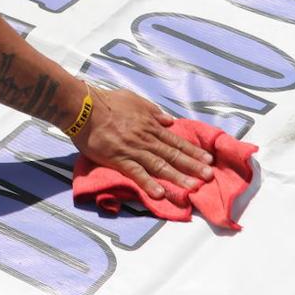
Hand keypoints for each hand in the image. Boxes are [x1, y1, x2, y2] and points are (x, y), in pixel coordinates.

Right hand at [71, 87, 214, 199]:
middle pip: (173, 154)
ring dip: (177, 177)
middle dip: (192, 166)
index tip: (208, 160)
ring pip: (159, 165)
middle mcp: (146, 138)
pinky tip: (160, 193)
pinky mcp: (118, 159)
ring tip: (192, 188)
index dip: (193, 151)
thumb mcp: (134, 100)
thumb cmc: (108, 102)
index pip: (176, 140)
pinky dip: (148, 183)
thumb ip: (152, 111)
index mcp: (150, 125)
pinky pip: (136, 173)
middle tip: (209, 177)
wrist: (84, 108)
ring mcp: (133, 149)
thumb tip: (169, 121)